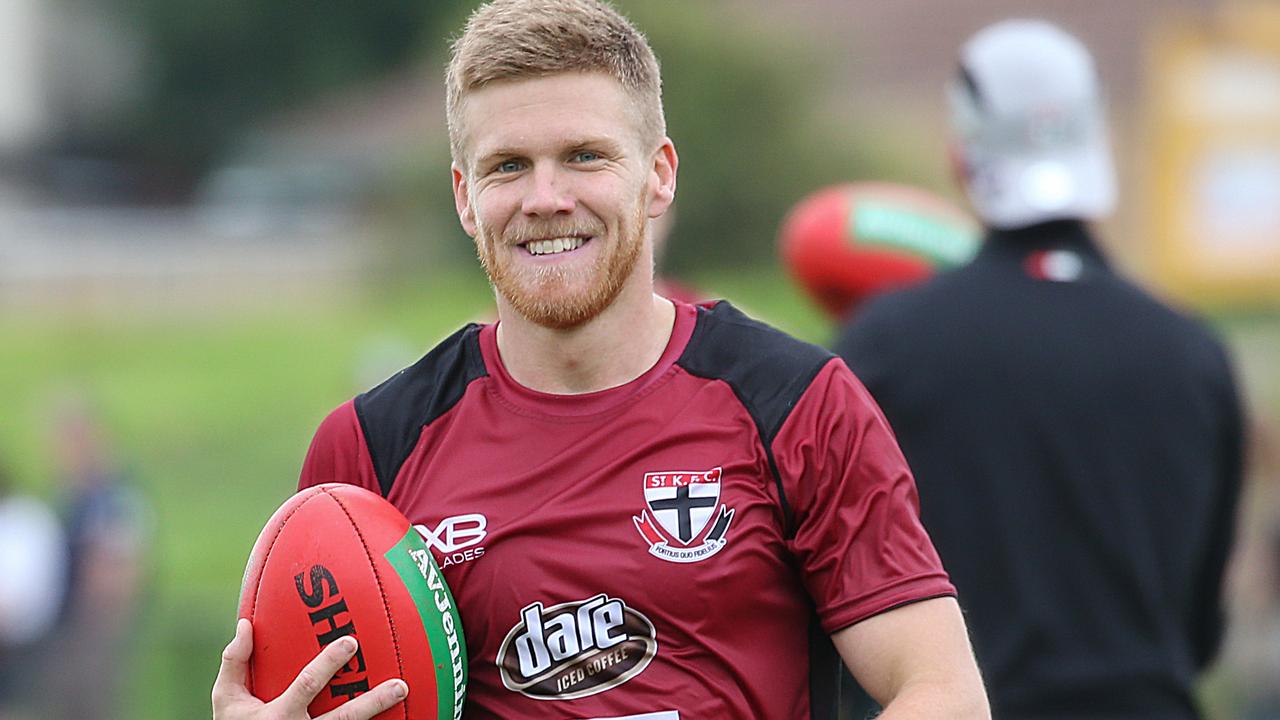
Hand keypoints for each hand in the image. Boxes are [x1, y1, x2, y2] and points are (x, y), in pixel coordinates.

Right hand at [212, 618, 407, 719]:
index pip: (307, 686)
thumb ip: (236, 662)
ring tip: (404, 697)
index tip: (350, 642)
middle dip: (373, 702)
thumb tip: (246, 623)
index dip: (328, 664)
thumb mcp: (226, 699)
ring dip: (379, 715)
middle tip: (400, 685)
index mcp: (278, 715)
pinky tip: (397, 718)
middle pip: (344, 719)